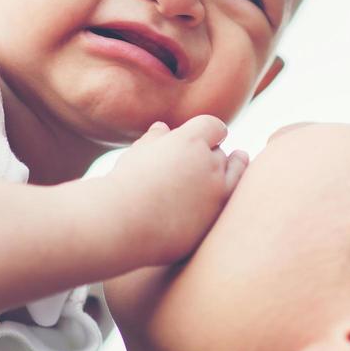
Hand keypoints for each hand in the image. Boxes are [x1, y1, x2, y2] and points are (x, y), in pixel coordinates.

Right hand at [101, 114, 247, 265]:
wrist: (117, 223)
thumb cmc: (122, 184)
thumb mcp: (137, 154)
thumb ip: (155, 139)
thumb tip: (163, 128)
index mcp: (191, 140)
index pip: (215, 127)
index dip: (210, 132)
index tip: (209, 136)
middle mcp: (210, 165)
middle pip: (224, 155)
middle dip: (214, 157)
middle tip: (202, 165)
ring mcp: (215, 196)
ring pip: (232, 181)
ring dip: (222, 180)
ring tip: (211, 183)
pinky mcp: (213, 222)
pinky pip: (222, 210)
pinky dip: (215, 207)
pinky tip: (201, 208)